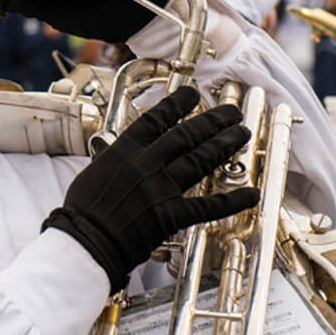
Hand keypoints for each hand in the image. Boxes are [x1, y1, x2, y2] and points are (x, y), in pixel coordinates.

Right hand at [43, 86, 259, 292]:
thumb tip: (111, 148)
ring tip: (242, 133)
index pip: (156, 118)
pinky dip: (233, 201)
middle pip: (186, 134)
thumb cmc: (83, 211)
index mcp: (124, 150)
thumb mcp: (92, 172)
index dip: (177, 104)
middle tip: (231, 112)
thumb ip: (110, 158)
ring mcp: (161, 188)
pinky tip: (252, 194)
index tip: (192, 93)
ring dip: (224, 145)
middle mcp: (146, 163)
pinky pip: (208, 207)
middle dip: (213, 120)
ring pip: (200, 159)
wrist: (86, 241)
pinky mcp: (171, 215)